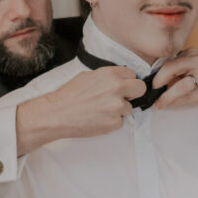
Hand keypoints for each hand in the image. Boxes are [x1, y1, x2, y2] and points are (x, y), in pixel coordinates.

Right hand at [16, 67, 145, 153]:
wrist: (57, 114)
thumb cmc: (69, 96)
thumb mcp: (88, 76)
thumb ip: (107, 77)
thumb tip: (119, 80)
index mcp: (110, 75)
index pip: (133, 74)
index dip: (127, 81)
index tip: (123, 86)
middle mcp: (116, 88)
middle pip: (140, 89)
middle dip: (133, 93)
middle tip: (122, 98)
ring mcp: (116, 107)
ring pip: (129, 108)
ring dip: (119, 110)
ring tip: (100, 111)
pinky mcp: (114, 123)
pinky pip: (120, 122)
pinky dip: (112, 122)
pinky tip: (98, 119)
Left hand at [151, 47, 197, 108]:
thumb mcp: (195, 65)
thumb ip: (179, 70)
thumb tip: (159, 82)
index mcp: (194, 53)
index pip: (170, 61)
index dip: (158, 73)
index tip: (152, 83)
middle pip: (173, 68)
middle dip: (159, 82)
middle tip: (153, 92)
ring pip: (180, 86)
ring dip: (166, 97)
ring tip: (159, 104)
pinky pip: (189, 98)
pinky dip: (177, 102)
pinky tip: (171, 105)